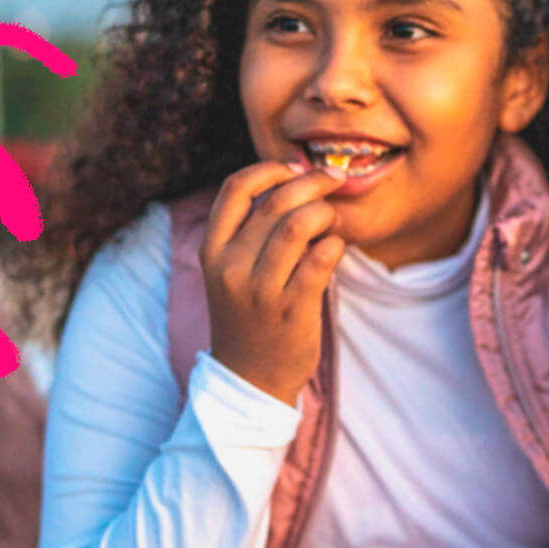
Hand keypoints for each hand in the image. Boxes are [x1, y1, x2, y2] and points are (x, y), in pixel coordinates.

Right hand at [201, 161, 345, 403]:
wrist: (249, 378)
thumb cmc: (249, 315)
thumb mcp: (231, 270)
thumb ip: (252, 230)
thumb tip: (297, 180)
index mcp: (213, 250)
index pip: (236, 189)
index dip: (270, 170)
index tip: (296, 169)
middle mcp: (231, 267)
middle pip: (276, 202)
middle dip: (313, 183)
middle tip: (334, 180)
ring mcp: (260, 290)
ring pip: (299, 225)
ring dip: (325, 212)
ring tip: (333, 219)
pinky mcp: (292, 309)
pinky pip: (321, 258)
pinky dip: (335, 243)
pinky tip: (335, 248)